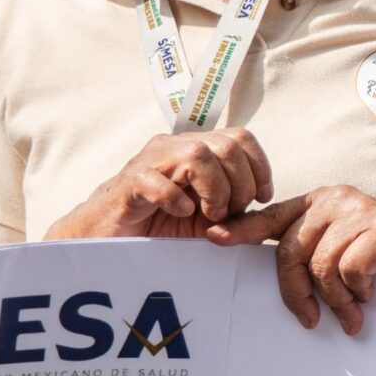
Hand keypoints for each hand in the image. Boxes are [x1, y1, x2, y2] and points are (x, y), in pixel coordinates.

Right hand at [48, 129, 272, 239]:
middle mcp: (176, 147)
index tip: (261, 198)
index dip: (259, 167)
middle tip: (226, 213)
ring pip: (198, 154)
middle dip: (239, 185)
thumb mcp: (208, 222)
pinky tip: (180, 213)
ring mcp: (151, 161)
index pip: (241, 138)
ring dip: (214, 190)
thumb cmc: (159, 226)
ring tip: (207, 215)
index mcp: (197, 150)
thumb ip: (237, 215)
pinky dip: (176, 199)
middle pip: (226, 145)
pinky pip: (158, 180)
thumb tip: (267, 217)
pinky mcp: (129, 183)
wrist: (107, 237)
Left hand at [208, 186, 375, 334]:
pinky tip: (371, 295)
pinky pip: (349, 271)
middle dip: (296, 293)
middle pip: (290, 251)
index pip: (271, 216)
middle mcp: (334, 200)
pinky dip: (358, 292)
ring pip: (321, 267)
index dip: (241, 229)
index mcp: (320, 202)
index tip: (213, 238)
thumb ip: (313, 249)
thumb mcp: (345, 245)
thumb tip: (281, 280)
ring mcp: (359, 211)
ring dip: (336, 301)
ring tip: (353, 315)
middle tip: (311, 320)